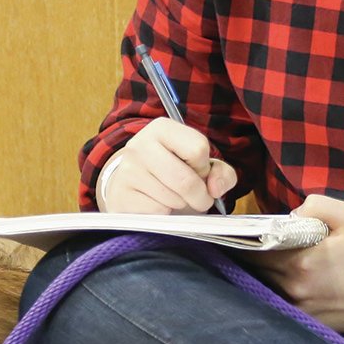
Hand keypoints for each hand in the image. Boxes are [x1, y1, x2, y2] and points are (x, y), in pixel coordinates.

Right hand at [97, 117, 236, 213]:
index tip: (196, 171)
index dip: (204, 167)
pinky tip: (157, 204)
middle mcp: (140, 145)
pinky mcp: (121, 195)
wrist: (133, 186)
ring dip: (181, 206)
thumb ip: (222, 173)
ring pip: (173, 200)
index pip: (198, 149)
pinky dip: (164, 215)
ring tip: (173, 197)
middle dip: (200, 197)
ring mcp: (128, 171)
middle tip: (198, 198)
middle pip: (186, 181)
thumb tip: (215, 188)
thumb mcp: (202, 166)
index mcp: (162, 128)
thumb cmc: (173, 173)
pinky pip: (157, 213)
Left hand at [243, 194, 343, 331]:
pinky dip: (274, 294)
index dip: (241, 242)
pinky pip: (280, 307)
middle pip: (256, 272)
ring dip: (259, 277)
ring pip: (265, 290)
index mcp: (300, 262)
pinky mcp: (308, 323)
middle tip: (238, 246)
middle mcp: (294, 289)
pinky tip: (274, 284)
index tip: (232, 235)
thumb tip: (290, 215)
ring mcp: (300, 310)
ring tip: (253, 264)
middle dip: (248, 259)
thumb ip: (315, 205)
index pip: (254, 251)